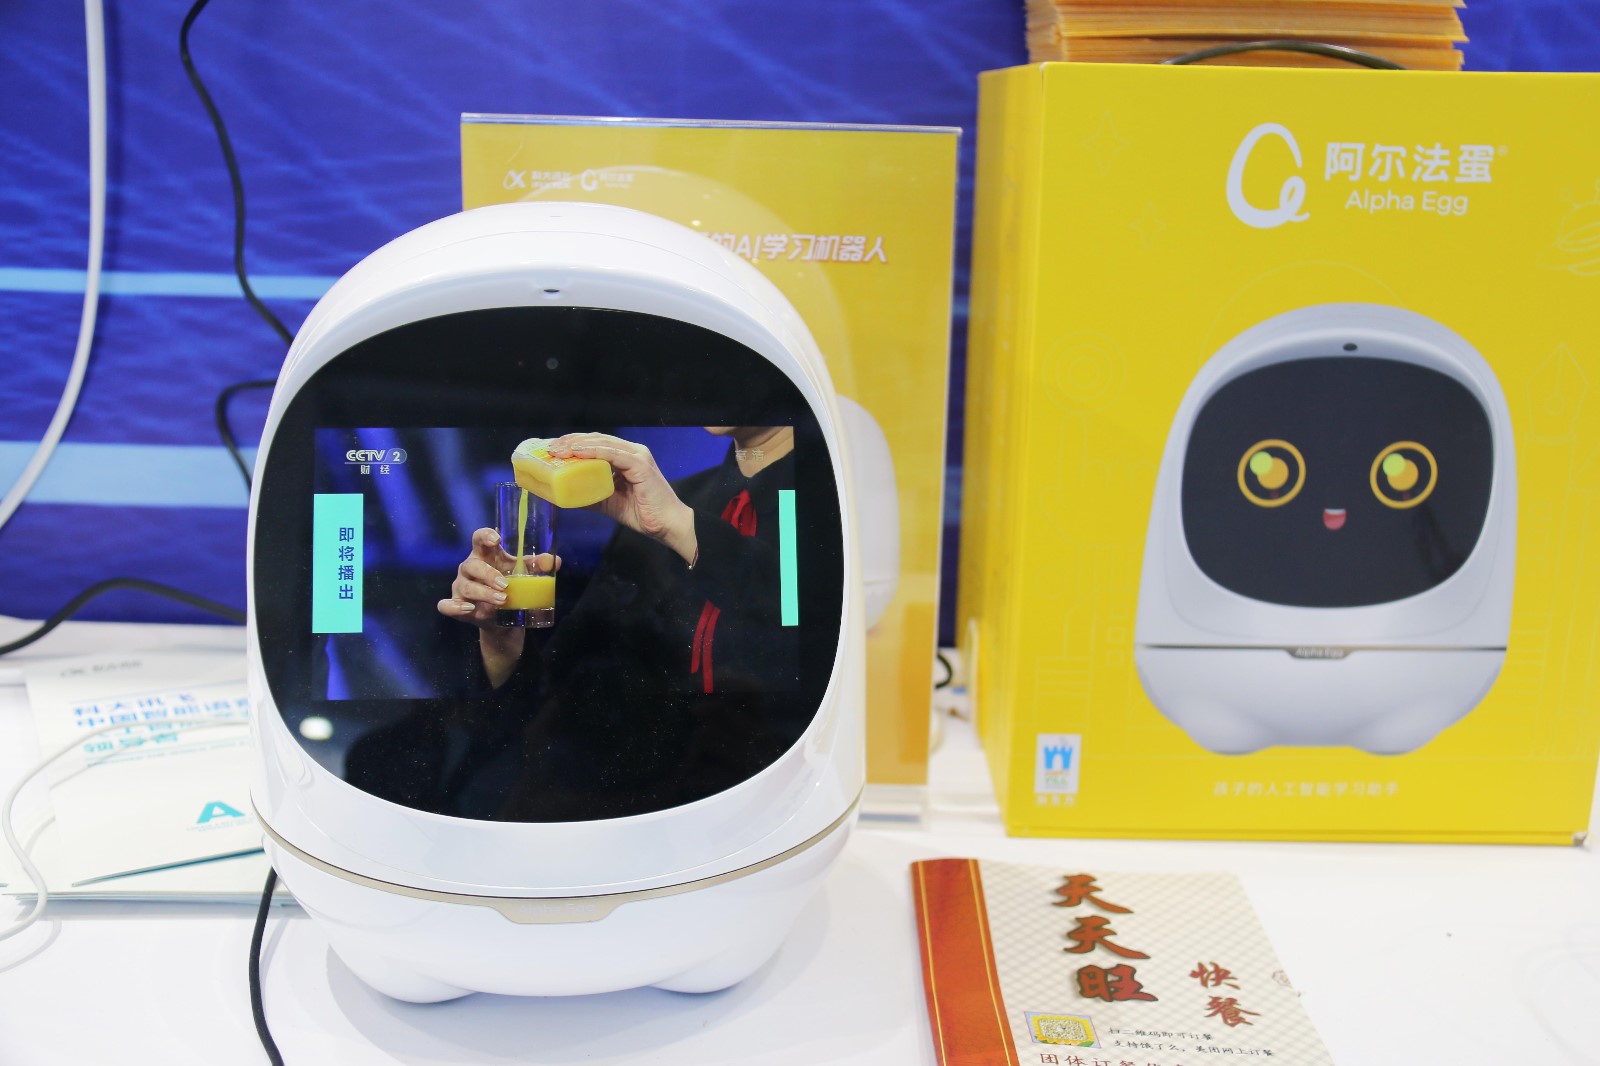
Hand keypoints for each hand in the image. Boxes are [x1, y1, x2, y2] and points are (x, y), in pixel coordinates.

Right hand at [435, 527, 555, 625]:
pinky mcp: (457, 605)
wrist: (503, 619)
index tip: (496, 539)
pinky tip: (469, 608)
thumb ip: (537, 566)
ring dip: (483, 593)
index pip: (479, 538)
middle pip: (472, 565)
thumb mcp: (525, 575)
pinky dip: (454, 607)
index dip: (485, 535)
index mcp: (485, 555)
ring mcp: (461, 586)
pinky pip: (446, 605)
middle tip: (505, 585)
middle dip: (488, 574)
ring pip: (465, 586)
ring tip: (502, 600)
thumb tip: (554, 561)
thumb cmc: (512, 587)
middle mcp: (470, 568)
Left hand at [548, 433, 697, 563]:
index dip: (574, 443)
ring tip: (559, 450)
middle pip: (597, 439)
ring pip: (603, 443)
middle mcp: (632, 452)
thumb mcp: (608, 502)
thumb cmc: (642, 514)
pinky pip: (613, 454)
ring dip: (578, 445)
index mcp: (625, 458)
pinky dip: (594, 452)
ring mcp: (637, 456)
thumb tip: (565, 496)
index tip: (554, 449)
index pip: (596, 444)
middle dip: (571, 441)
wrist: (666, 525)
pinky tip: (578, 453)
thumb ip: (590, 495)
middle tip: (551, 448)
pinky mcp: (640, 465)